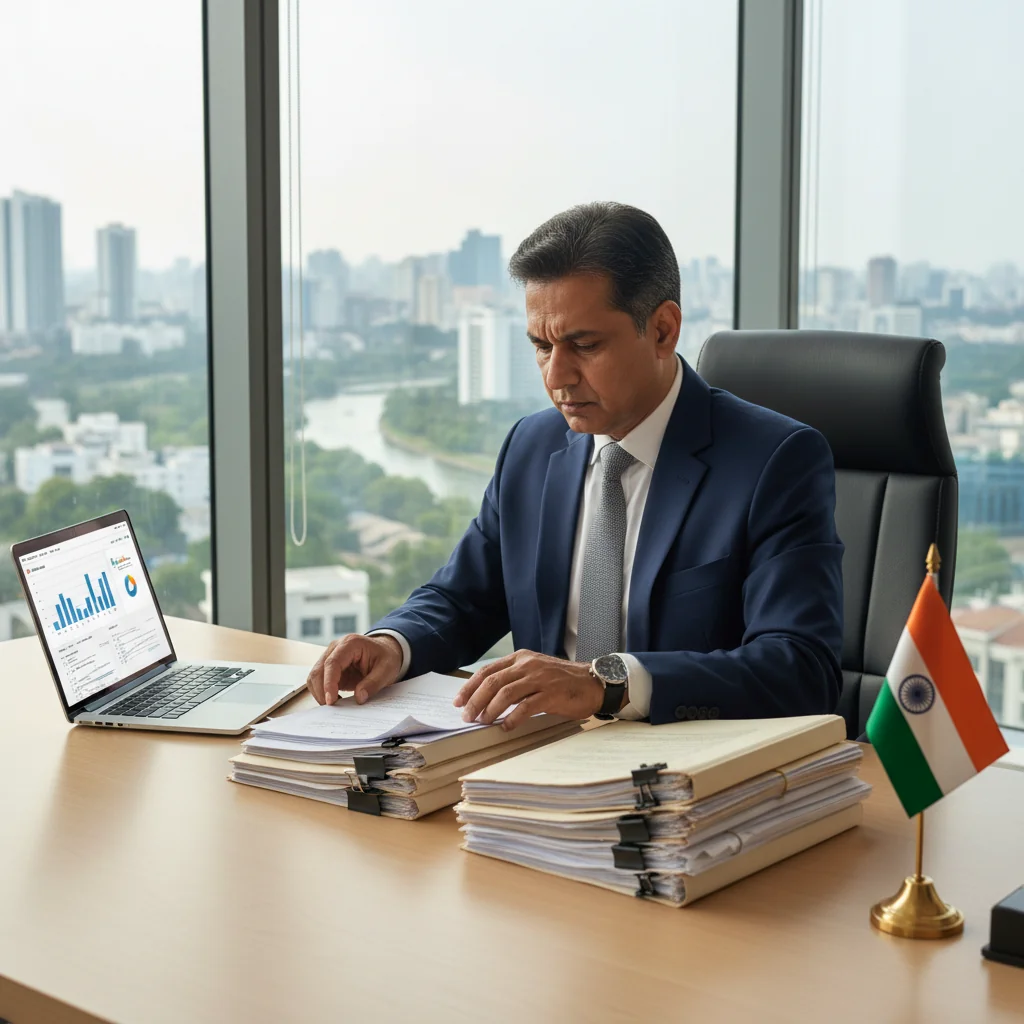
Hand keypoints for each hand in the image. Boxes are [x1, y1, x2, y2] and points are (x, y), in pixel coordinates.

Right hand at [306, 634, 403, 705]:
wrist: (385, 652)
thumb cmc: (386, 657)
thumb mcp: (387, 669)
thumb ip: (373, 683)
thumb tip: (359, 698)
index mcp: (350, 643)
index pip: (332, 663)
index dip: (329, 683)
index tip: (330, 701)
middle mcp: (336, 648)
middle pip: (318, 670)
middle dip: (321, 692)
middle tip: (332, 710)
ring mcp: (330, 657)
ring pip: (314, 677)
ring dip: (320, 693)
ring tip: (335, 707)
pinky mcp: (329, 668)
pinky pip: (319, 681)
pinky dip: (322, 693)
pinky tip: (335, 701)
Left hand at [454, 650, 607, 730]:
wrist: (592, 683)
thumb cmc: (561, 681)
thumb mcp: (534, 672)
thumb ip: (513, 679)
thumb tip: (485, 698)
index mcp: (520, 658)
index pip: (487, 670)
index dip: (470, 686)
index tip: (459, 701)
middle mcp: (528, 665)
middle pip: (493, 681)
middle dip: (475, 700)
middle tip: (467, 716)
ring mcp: (540, 678)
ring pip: (506, 693)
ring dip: (490, 710)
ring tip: (482, 722)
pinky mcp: (551, 694)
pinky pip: (526, 707)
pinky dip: (512, 718)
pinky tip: (505, 727)